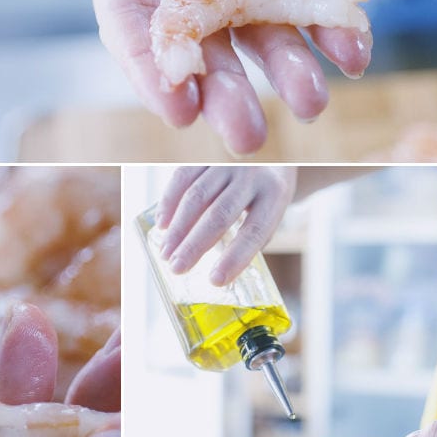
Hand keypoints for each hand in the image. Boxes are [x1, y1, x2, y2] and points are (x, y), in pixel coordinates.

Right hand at [156, 166, 295, 283]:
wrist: (269, 156)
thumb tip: (216, 270)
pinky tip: (161, 223)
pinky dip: (168, 202)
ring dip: (177, 229)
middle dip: (194, 245)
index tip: (215, 280)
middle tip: (177, 269)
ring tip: (166, 253)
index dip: (235, 257)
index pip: (254, 231)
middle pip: (219, 215)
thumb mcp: (269, 214)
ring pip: (196, 197)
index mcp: (275, 195)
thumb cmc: (265, 196)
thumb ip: (247, 237)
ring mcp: (227, 164)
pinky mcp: (206, 156)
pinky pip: (182, 177)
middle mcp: (252, 176)